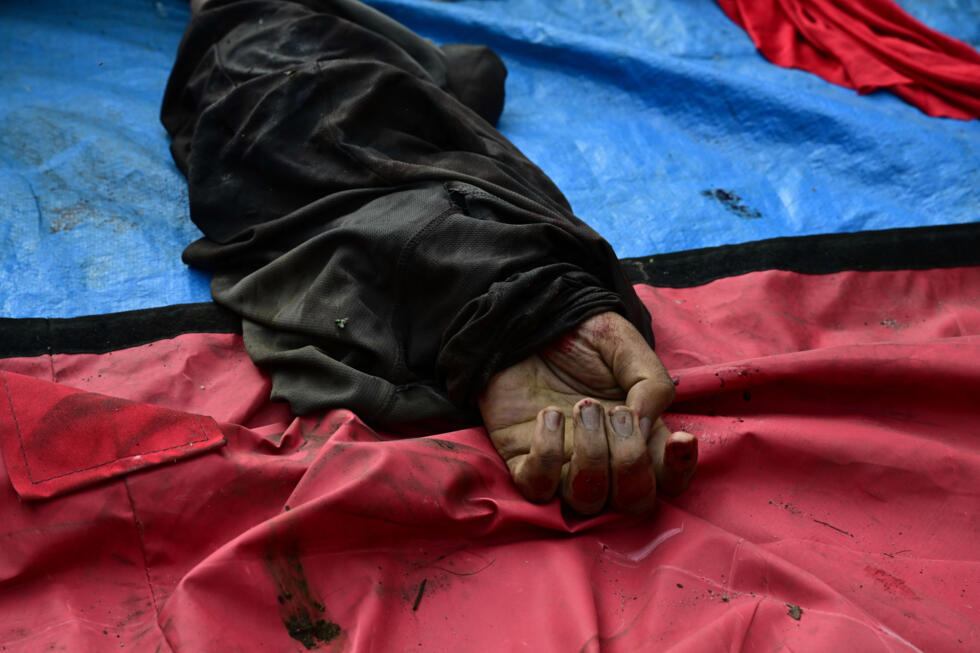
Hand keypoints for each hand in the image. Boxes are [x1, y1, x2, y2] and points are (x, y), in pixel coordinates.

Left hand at [478, 312, 696, 514]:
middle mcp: (605, 460)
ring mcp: (564, 465)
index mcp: (639, 435)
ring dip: (590, 457)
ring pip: (587, 502)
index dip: (679, 470)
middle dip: (631, 464)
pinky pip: (538, 488)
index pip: (670, 479)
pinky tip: (550, 415)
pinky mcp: (523, 461)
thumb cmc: (581, 337)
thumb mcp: (624, 347)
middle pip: (633, 503)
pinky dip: (547, 455)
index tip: (678, 439)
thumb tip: (643, 425)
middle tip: (616, 413)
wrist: (528, 321)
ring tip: (582, 407)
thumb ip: (649, 383)